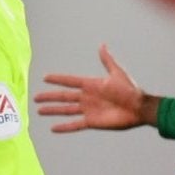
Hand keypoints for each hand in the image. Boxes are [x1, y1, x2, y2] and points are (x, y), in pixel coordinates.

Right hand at [34, 44, 155, 133]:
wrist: (138, 107)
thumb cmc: (129, 90)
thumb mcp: (117, 72)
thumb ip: (107, 60)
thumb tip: (102, 46)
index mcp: (91, 85)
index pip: (70, 81)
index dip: (58, 80)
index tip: (45, 78)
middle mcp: (87, 97)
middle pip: (63, 96)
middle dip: (50, 97)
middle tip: (36, 97)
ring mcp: (88, 110)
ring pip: (65, 110)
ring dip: (52, 110)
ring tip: (39, 111)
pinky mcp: (91, 122)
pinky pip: (74, 124)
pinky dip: (64, 127)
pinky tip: (53, 128)